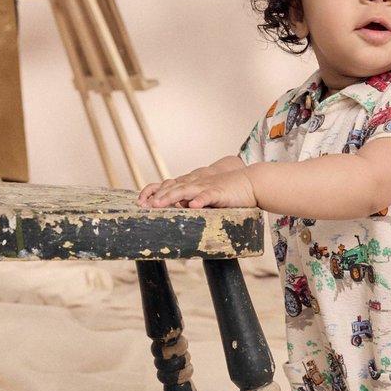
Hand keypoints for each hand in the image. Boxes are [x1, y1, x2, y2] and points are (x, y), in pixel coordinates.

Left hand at [137, 165, 257, 209]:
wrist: (250, 183)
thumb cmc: (229, 192)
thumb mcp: (207, 197)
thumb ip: (194, 200)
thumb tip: (182, 207)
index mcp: (192, 185)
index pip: (168, 186)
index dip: (153, 192)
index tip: (140, 202)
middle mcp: (196, 184)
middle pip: (172, 188)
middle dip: (156, 196)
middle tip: (143, 205)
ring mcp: (207, 187)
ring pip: (185, 190)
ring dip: (170, 197)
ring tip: (158, 205)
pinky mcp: (219, 193)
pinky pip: (207, 196)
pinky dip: (199, 200)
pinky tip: (192, 206)